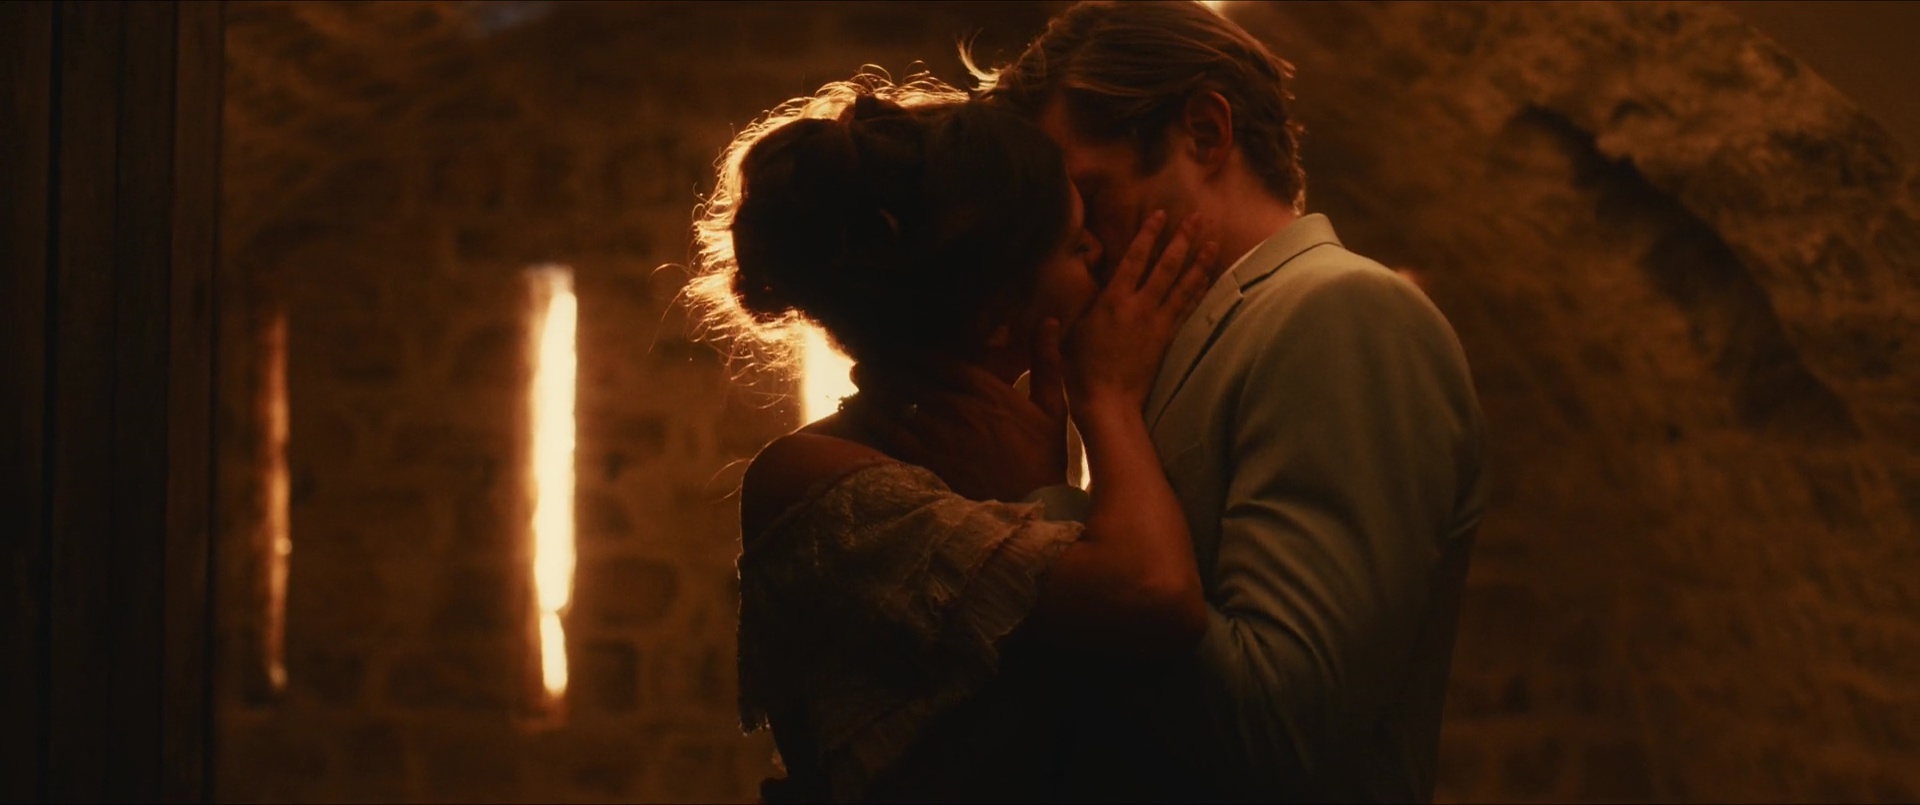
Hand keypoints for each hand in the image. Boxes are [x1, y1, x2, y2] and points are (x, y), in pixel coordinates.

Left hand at [849, 323, 1069, 500]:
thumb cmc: (1044, 458)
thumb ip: (1047, 362)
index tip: (899, 344)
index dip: (914, 349)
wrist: (1034, 506)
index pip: (940, 359)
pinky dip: (870, 417)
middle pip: (911, 376)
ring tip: (858, 375)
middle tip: (867, 356)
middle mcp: (957, 406)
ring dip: (873, 384)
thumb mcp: (1053, 407)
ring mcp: (939, 434)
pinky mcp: (927, 461)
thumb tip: (1050, 322)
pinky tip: (856, 408)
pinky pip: (890, 433)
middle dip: (887, 363)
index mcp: (985, 390)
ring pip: (895, 400)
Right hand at [1065, 211, 1221, 413]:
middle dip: (1183, 239)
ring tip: (1213, 241)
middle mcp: (1139, 306)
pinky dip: (1199, 290)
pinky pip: (1188, 308)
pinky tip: (1207, 277)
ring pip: (1184, 285)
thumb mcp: (1070, 332)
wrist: (1108, 402)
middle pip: (1167, 266)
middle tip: (1199, 218)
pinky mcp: (1168, 339)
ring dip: (1200, 261)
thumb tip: (1070, 288)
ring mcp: (1157, 323)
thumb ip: (1077, 306)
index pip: (1134, 259)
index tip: (1161, 214)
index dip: (1149, 234)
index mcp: (1113, 300)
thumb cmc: (1081, 369)